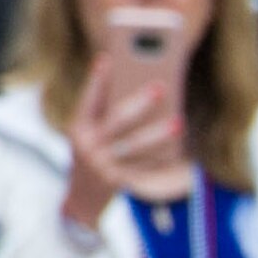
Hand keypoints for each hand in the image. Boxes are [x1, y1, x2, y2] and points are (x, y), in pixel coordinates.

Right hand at [61, 57, 183, 229]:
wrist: (81, 198)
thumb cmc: (91, 153)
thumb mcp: (87, 132)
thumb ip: (103, 111)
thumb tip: (133, 85)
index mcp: (78, 127)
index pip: (88, 99)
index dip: (97, 80)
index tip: (108, 59)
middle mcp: (86, 145)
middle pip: (117, 120)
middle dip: (140, 103)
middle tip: (161, 87)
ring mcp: (101, 165)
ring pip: (135, 146)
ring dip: (159, 134)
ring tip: (179, 122)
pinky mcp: (116, 181)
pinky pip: (145, 167)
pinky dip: (162, 158)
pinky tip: (179, 149)